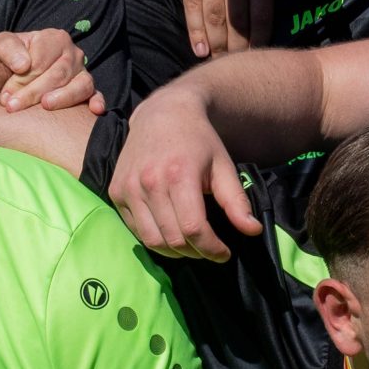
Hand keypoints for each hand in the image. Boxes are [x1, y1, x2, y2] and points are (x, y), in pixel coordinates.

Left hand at [0, 28, 102, 114]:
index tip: (5, 96)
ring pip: (80, 85)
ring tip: (45, 106)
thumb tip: (23, 65)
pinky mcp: (89, 90)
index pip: (42, 60)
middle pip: (58, 74)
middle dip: (34, 92)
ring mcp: (83, 72)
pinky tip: (94, 109)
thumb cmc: (10, 58)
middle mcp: (74, 54)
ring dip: (63, 97)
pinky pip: (96, 95)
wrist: (16, 71)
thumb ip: (7, 49)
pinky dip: (97, 102)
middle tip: (12, 107)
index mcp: (55, 38)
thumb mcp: (1, 46)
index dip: (22, 79)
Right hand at [109, 84, 260, 260]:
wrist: (162, 114)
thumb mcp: (223, 166)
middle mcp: (149, 182)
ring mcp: (128, 188)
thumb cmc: (198, 141)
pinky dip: (154, 239)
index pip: (194, 229)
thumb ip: (236, 201)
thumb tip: (253, 230)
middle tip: (210, 250)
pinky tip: (170, 233)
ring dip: (175, 252)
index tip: (224, 254)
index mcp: (179, 175)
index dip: (211, 248)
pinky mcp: (115, 192)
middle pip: (173, 239)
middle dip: (196, 252)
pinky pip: (135, 229)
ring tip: (192, 246)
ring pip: (152, 240)